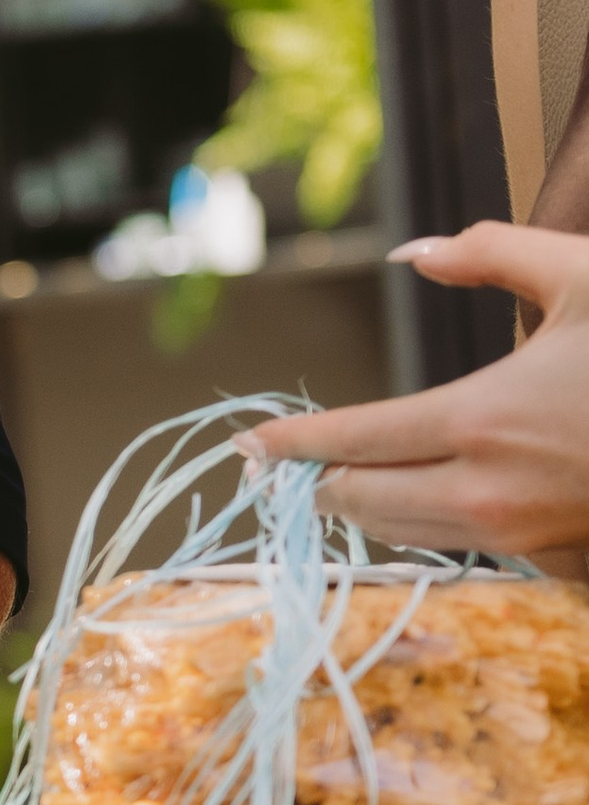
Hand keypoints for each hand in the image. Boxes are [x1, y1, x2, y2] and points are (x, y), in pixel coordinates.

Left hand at [247, 224, 588, 551]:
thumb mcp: (582, 276)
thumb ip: (492, 254)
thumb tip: (415, 253)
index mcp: (481, 417)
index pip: (356, 438)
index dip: (294, 441)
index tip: (249, 441)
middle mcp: (487, 489)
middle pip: (363, 497)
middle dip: (315, 479)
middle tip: (284, 464)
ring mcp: (516, 531)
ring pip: (402, 532)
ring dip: (359, 507)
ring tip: (333, 479)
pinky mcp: (543, 551)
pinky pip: (452, 542)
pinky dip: (415, 522)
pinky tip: (408, 496)